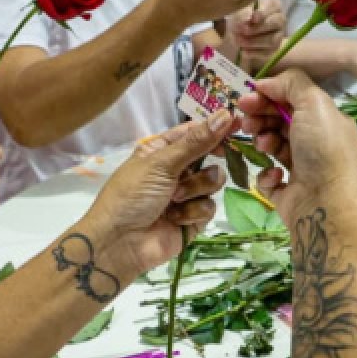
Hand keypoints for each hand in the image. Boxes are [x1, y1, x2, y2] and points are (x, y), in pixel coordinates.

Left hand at [86, 111, 235, 273]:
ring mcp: (186, 195)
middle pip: (209, 156)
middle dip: (209, 159)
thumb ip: (196, 142)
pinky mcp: (193, 219)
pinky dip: (193, 212)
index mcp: (162, 151)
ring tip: (175, 199)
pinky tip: (175, 219)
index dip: (215, 127)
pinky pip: (209, 207)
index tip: (236, 122)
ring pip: (213, 181)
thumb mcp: (161, 163)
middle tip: (220, 155)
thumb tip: (226, 114)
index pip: (194, 132)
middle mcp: (175, 170)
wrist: (120, 243)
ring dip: (196, 188)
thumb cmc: (133, 195)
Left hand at [229, 0, 285, 58]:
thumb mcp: (241, 11)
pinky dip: (254, 53)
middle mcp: (280, 20)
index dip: (262, 13)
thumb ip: (245, 13)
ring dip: (254, 42)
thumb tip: (248, 18)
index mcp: (274, 5)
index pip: (273, 7)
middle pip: (275, 23)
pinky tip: (243, 51)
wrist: (239, 34)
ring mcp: (279, 36)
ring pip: (272, 41)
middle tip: (242, 30)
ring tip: (240, 42)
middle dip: (257, 28)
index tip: (252, 18)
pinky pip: (266, 53)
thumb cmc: (242, 17)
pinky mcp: (273, 50)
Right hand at [238, 69, 356, 227]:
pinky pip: (269, 178)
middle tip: (245, 120)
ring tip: (262, 145)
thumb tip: (267, 83)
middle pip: (280, 122)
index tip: (247, 97)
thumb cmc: (324, 149)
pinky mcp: (289, 193)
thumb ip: (292, 84)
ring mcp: (303, 170)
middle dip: (261, 117)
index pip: (294, 101)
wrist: (327, 204)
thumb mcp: (314, 103)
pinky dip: (266, 174)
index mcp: (327, 122)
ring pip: (273, 147)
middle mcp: (317, 144)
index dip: (269, 96)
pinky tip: (274, 175)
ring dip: (263, 141)